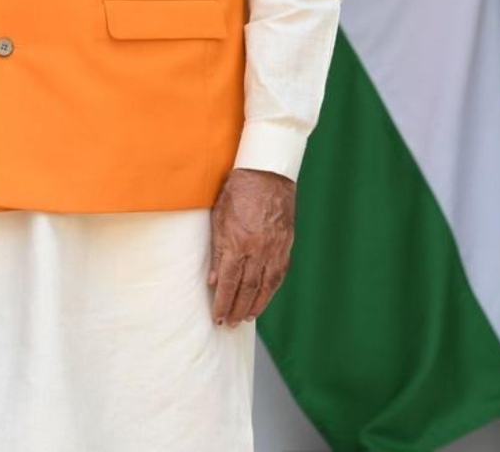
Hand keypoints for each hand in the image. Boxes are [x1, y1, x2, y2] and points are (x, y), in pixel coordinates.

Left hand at [207, 167, 296, 327]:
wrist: (267, 175)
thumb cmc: (237, 192)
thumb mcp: (218, 217)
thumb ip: (217, 250)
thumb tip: (213, 280)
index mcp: (237, 243)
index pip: (228, 282)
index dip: (223, 303)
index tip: (218, 318)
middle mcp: (257, 250)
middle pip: (247, 289)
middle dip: (237, 309)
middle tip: (230, 324)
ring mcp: (274, 249)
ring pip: (265, 287)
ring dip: (255, 305)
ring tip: (245, 317)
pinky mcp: (286, 246)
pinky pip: (279, 274)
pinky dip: (271, 290)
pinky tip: (264, 298)